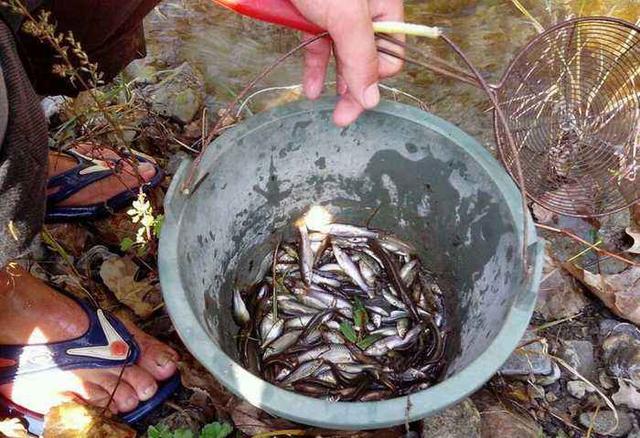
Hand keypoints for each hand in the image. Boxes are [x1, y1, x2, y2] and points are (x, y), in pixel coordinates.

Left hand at [290, 0, 403, 125]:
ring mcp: (338, 17)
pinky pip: (318, 48)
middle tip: (342, 117)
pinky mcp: (312, 17)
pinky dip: (315, 69)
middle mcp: (364, 15)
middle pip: (366, 62)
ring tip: (331, 108)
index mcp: (384, 10)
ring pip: (341, 59)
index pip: (391, 56)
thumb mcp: (346, 16)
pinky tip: (312, 89)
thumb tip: (371, 99)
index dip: (373, 76)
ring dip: (336, 83)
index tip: (355, 91)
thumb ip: (361, 55)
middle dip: (354, 90)